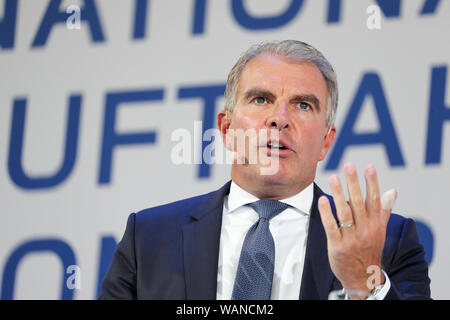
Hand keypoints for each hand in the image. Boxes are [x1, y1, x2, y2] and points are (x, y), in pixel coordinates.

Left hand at [318, 163, 396, 298]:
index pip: (374, 201)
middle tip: (349, 166)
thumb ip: (383, 211)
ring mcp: (351, 239)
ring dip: (339, 194)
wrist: (363, 278)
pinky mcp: (337, 247)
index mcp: (375, 225)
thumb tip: (392, 191)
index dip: (372, 183)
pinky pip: (332, 228)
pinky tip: (323, 200)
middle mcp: (365, 231)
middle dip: (354, 184)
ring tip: (333, 177)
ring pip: (345, 213)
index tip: (369, 167)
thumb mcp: (379, 231)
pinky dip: (327, 214)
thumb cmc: (370, 250)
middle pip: (359, 203)